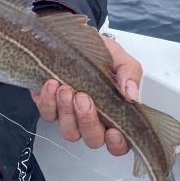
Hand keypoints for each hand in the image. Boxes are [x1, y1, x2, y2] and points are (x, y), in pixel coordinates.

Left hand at [32, 37, 142, 155]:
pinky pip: (48, 114)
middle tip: (84, 98)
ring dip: (67, 111)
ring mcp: (70, 115)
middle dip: (88, 120)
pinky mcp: (50, 106)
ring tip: (66, 89)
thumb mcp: (120, 58)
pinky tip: (52, 84)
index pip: (119, 143)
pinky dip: (48, 100)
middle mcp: (92, 119)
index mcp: (114, 113)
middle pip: (93, 139)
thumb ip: (129, 74)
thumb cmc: (98, 52)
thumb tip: (131, 94)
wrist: (73, 37)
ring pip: (69, 131)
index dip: (117, 143)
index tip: (113, 130)